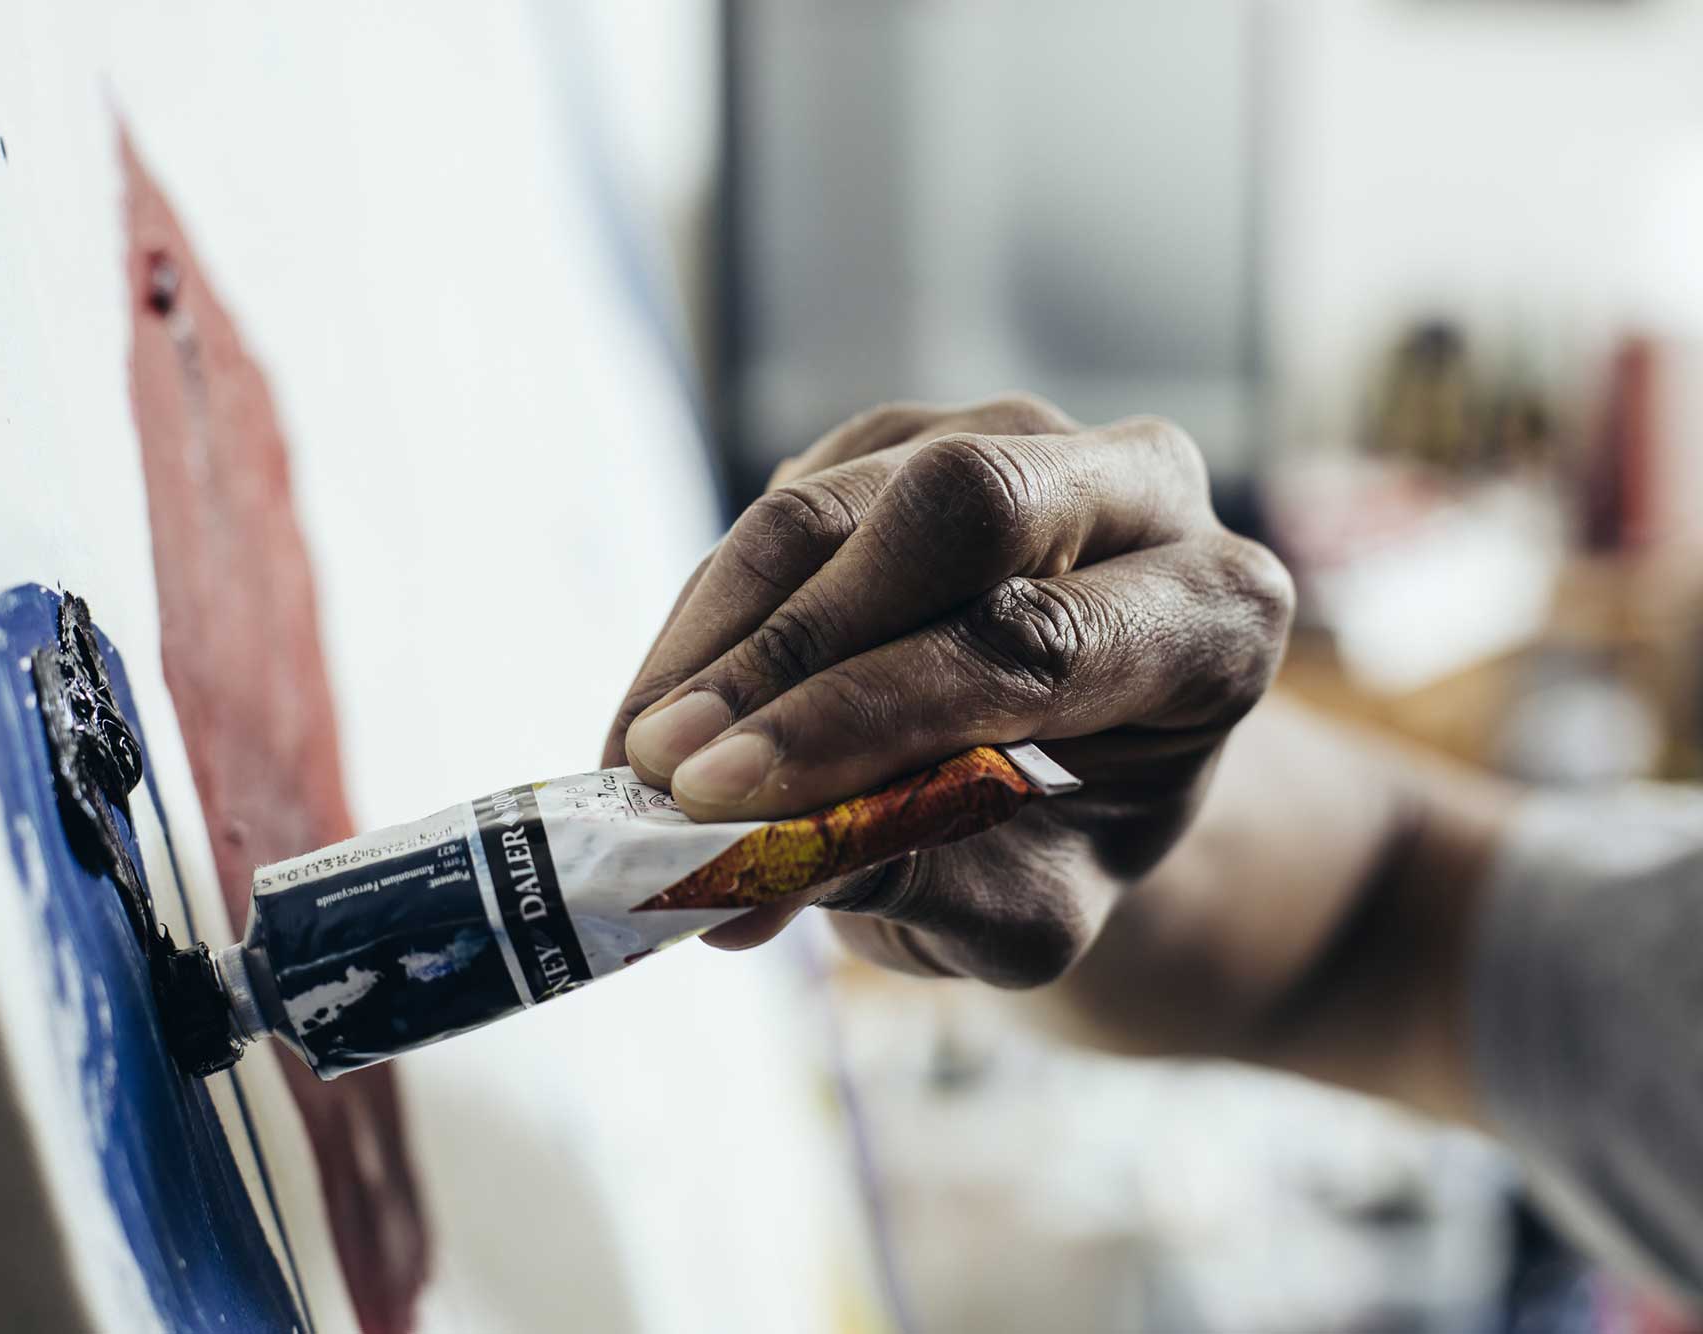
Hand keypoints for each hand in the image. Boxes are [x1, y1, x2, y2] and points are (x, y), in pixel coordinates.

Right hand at [602, 395, 1292, 986]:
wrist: (1081, 781)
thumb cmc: (1068, 846)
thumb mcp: (1026, 912)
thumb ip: (920, 879)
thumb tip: (755, 858)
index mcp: (1215, 613)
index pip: (1035, 638)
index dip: (866, 716)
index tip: (724, 799)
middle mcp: (1137, 489)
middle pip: (954, 507)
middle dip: (788, 648)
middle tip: (667, 768)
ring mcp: (1014, 439)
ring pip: (837, 500)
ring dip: (715, 638)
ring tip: (636, 767)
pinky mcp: (904, 440)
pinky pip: (780, 508)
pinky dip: (704, 621)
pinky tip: (659, 719)